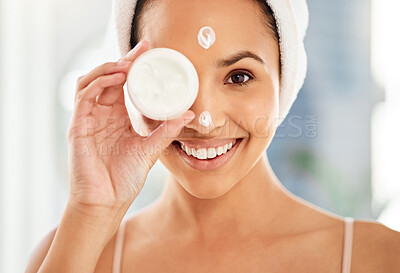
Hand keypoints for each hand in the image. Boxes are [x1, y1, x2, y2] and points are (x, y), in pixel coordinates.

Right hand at [66, 40, 194, 215]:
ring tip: (129, 63)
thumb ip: (166, 131)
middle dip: (125, 61)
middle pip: (109, 78)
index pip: (124, 84)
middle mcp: (102, 114)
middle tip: (143, 50)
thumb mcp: (150, 149)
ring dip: (109, 68)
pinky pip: (84, 96)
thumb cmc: (124, 178)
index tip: (150, 52)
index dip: (135, 67)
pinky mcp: (78, 125)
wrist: (106, 201)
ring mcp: (88, 118)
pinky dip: (98, 82)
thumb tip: (189, 115)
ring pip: (92, 81)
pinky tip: (116, 77)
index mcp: (118, 118)